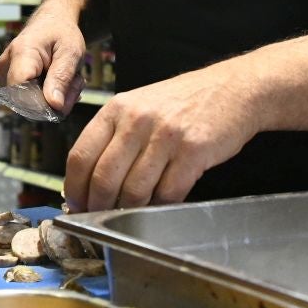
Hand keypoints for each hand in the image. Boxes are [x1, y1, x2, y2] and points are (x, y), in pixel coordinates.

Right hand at [0, 6, 86, 114]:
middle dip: (53, 102)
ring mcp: (4, 73)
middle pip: (24, 101)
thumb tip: (55, 106)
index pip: (21, 92)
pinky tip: (57, 84)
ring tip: (67, 82)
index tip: (65, 101)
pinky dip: (45, 97)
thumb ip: (62, 78)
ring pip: (26, 103)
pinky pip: (25, 100)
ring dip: (52, 100)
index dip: (42, 104)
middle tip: (75, 86)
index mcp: (22, 53)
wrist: (52, 22)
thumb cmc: (62, 33)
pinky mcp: (7, 80)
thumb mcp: (71, 52)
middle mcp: (7, 64)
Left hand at [65, 65, 259, 210]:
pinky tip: (158, 207)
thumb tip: (89, 180)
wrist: (232, 89)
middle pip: (104, 178)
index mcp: (117, 109)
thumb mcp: (139, 105)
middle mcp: (137, 120)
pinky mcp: (193, 151)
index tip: (75, 203)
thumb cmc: (183, 101)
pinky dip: (160, 207)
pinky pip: (168, 193)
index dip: (74, 187)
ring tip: (128, 216)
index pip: (81, 155)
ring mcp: (165, 135)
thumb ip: (114, 136)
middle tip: (98, 218)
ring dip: (128, 211)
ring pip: (134, 191)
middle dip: (97, 206)